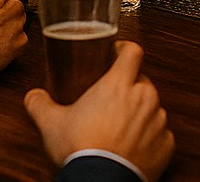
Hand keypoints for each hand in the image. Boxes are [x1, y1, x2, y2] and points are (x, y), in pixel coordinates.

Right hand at [25, 41, 174, 180]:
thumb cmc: (80, 149)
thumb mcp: (52, 124)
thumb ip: (40, 104)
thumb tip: (33, 96)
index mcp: (119, 85)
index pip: (132, 52)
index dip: (124, 50)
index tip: (116, 55)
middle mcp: (145, 98)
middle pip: (141, 81)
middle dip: (128, 88)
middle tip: (110, 102)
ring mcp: (158, 120)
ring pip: (151, 108)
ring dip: (138, 114)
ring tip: (118, 129)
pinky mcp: (166, 143)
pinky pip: (159, 134)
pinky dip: (148, 138)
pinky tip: (130, 147)